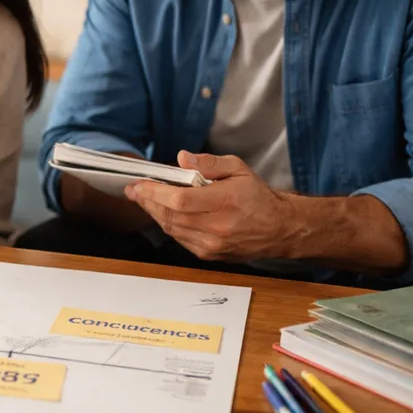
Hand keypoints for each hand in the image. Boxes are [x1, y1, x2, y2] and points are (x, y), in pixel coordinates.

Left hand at [124, 151, 298, 261]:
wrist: (279, 229)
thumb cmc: (258, 197)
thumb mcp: (238, 169)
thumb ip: (209, 163)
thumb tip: (182, 158)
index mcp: (226, 202)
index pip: (180, 200)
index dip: (155, 193)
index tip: (139, 184)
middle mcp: (217, 227)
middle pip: (170, 215)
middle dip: (147, 202)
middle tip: (133, 190)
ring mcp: (212, 244)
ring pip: (172, 228)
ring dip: (154, 213)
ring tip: (143, 199)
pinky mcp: (208, 254)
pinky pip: (179, 238)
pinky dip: (168, 224)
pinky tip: (163, 212)